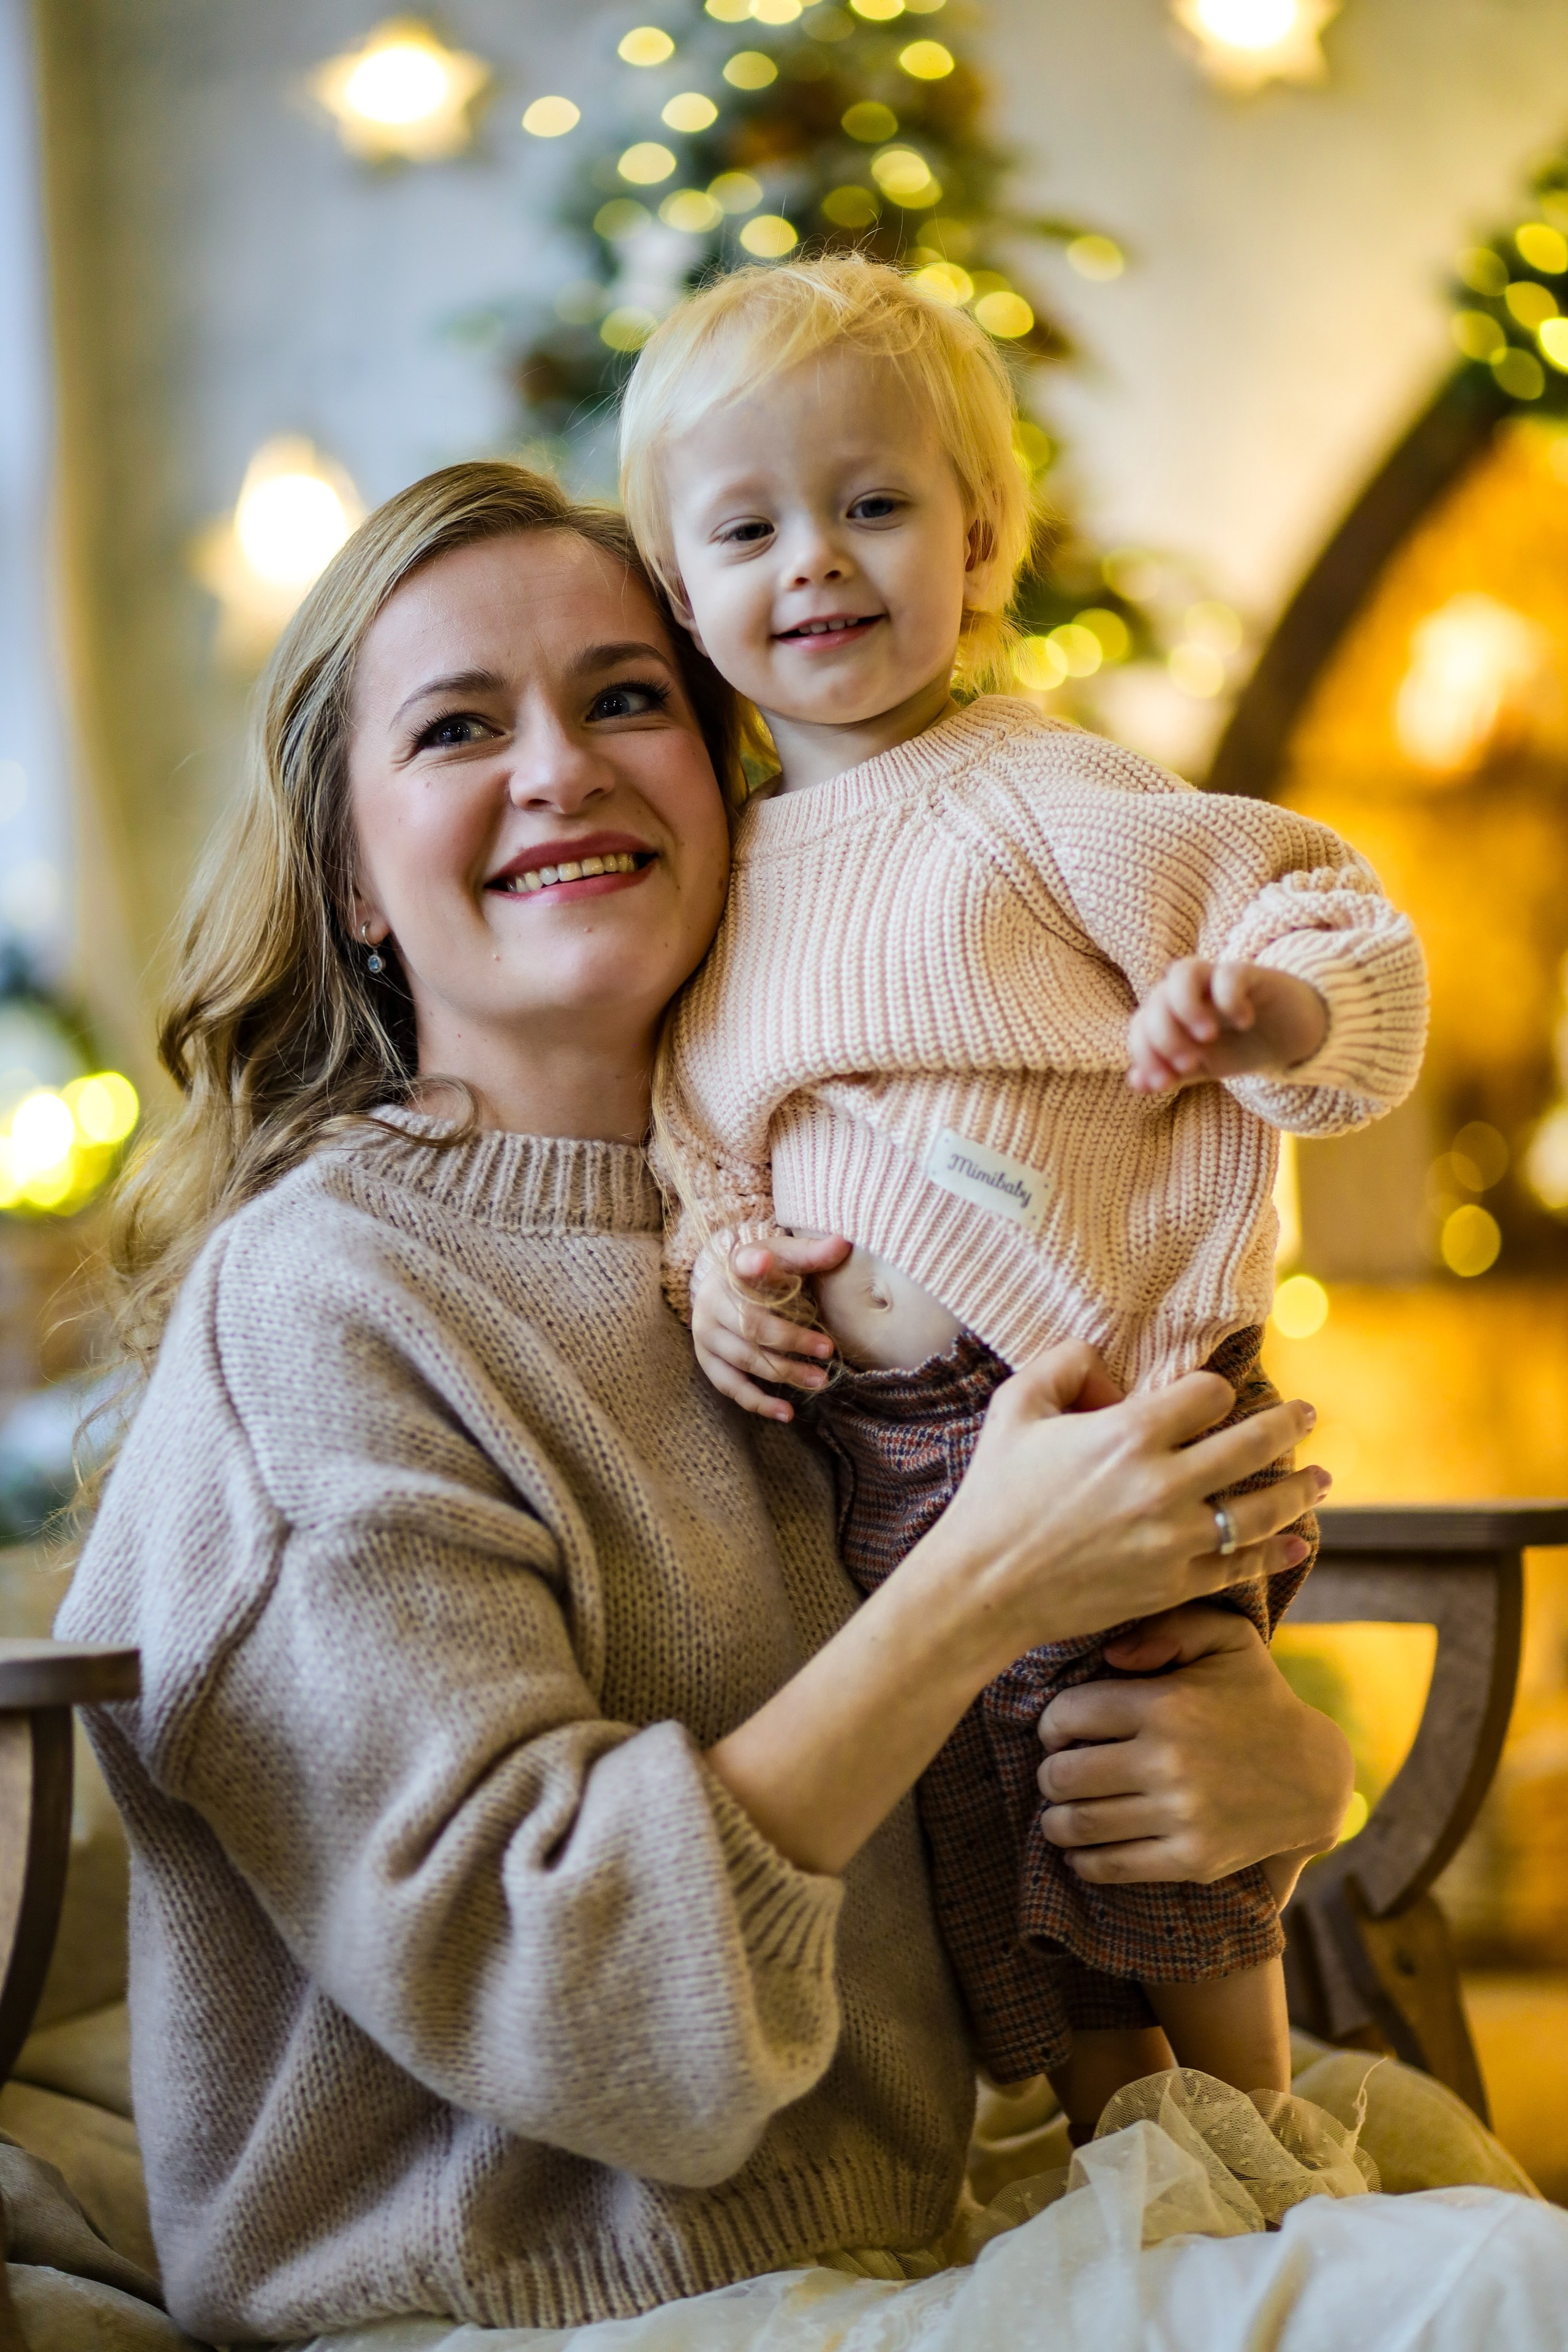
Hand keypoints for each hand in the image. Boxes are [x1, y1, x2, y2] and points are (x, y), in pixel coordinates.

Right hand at [691, 1234, 850, 1421]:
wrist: (721, 1287)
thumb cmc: (762, 1271)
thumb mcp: (783, 1256)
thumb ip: (810, 1253)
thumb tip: (843, 1243)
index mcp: (732, 1268)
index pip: (741, 1263)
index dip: (753, 1264)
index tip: (763, 1261)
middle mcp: (712, 1301)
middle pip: (752, 1325)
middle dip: (791, 1341)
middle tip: (827, 1351)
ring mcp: (706, 1335)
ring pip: (745, 1359)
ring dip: (784, 1373)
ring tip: (820, 1381)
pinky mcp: (708, 1361)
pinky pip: (732, 1386)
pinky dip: (759, 1402)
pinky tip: (787, 1412)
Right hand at [921, 1348, 1325, 1678]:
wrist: (983, 1586)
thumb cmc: (995, 1492)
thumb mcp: (1016, 1406)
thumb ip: (1066, 1364)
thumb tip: (1111, 1370)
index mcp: (1128, 1434)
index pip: (1209, 1394)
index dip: (1215, 1389)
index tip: (1212, 1395)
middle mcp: (1163, 1486)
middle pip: (1252, 1445)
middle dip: (1288, 1424)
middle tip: (1308, 1415)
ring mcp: (1174, 1541)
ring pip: (1260, 1511)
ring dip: (1300, 1490)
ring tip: (1322, 1478)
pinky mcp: (1173, 1585)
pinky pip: (1241, 1567)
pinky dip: (1277, 1552)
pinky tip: (1300, 1540)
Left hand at [1034, 1603, 1353, 1897]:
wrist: (1314, 1777)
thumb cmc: (1257, 1699)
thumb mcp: (1227, 1639)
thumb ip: (1168, 1626)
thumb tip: (1111, 1654)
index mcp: (1164, 1705)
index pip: (1067, 1716)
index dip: (1051, 1725)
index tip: (1058, 1732)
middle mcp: (1169, 1762)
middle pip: (1063, 1776)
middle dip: (1049, 1774)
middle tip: (1057, 1772)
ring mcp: (1181, 1815)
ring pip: (1079, 1824)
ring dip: (1056, 1820)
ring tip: (1061, 1811)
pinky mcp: (1192, 1859)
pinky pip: (1112, 1866)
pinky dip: (1083, 1861)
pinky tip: (1081, 1849)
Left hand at [1127, 958, 1327, 1094]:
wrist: (1289, 1034)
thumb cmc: (1239, 1047)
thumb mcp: (1204, 1067)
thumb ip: (1172, 1073)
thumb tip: (1136, 1082)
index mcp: (1170, 1014)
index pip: (1139, 1026)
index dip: (1144, 1055)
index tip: (1164, 1083)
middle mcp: (1187, 992)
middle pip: (1155, 1000)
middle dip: (1165, 1037)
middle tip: (1190, 1063)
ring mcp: (1216, 979)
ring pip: (1182, 973)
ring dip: (1186, 1008)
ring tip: (1208, 1037)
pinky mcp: (1249, 973)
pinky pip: (1228, 973)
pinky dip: (1229, 998)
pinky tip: (1244, 1022)